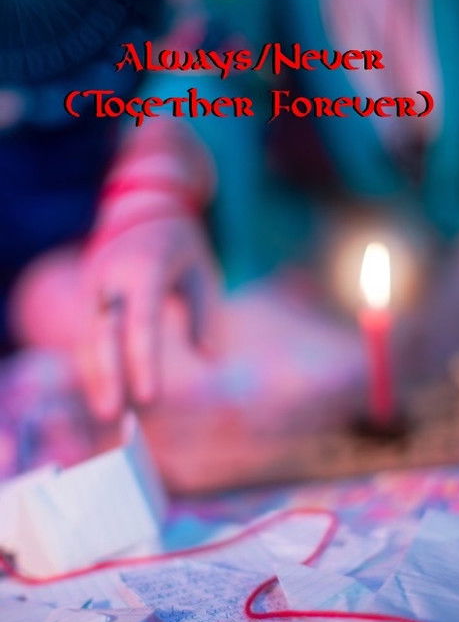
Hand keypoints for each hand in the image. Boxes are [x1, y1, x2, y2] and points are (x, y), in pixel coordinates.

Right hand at [78, 214, 219, 419]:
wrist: (146, 205)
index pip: (142, 322)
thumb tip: (208, 359)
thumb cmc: (183, 246)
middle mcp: (112, 273)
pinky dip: (94, 360)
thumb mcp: (201, 273)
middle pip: (103, 332)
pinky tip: (103, 389)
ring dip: (96, 374)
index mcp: (146, 267)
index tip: (150, 397)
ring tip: (108, 411)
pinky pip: (88, 330)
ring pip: (88, 335)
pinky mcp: (88, 290)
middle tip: (113, 416)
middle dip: (107, 376)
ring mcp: (94, 280)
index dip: (144, 361)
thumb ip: (201, 316)